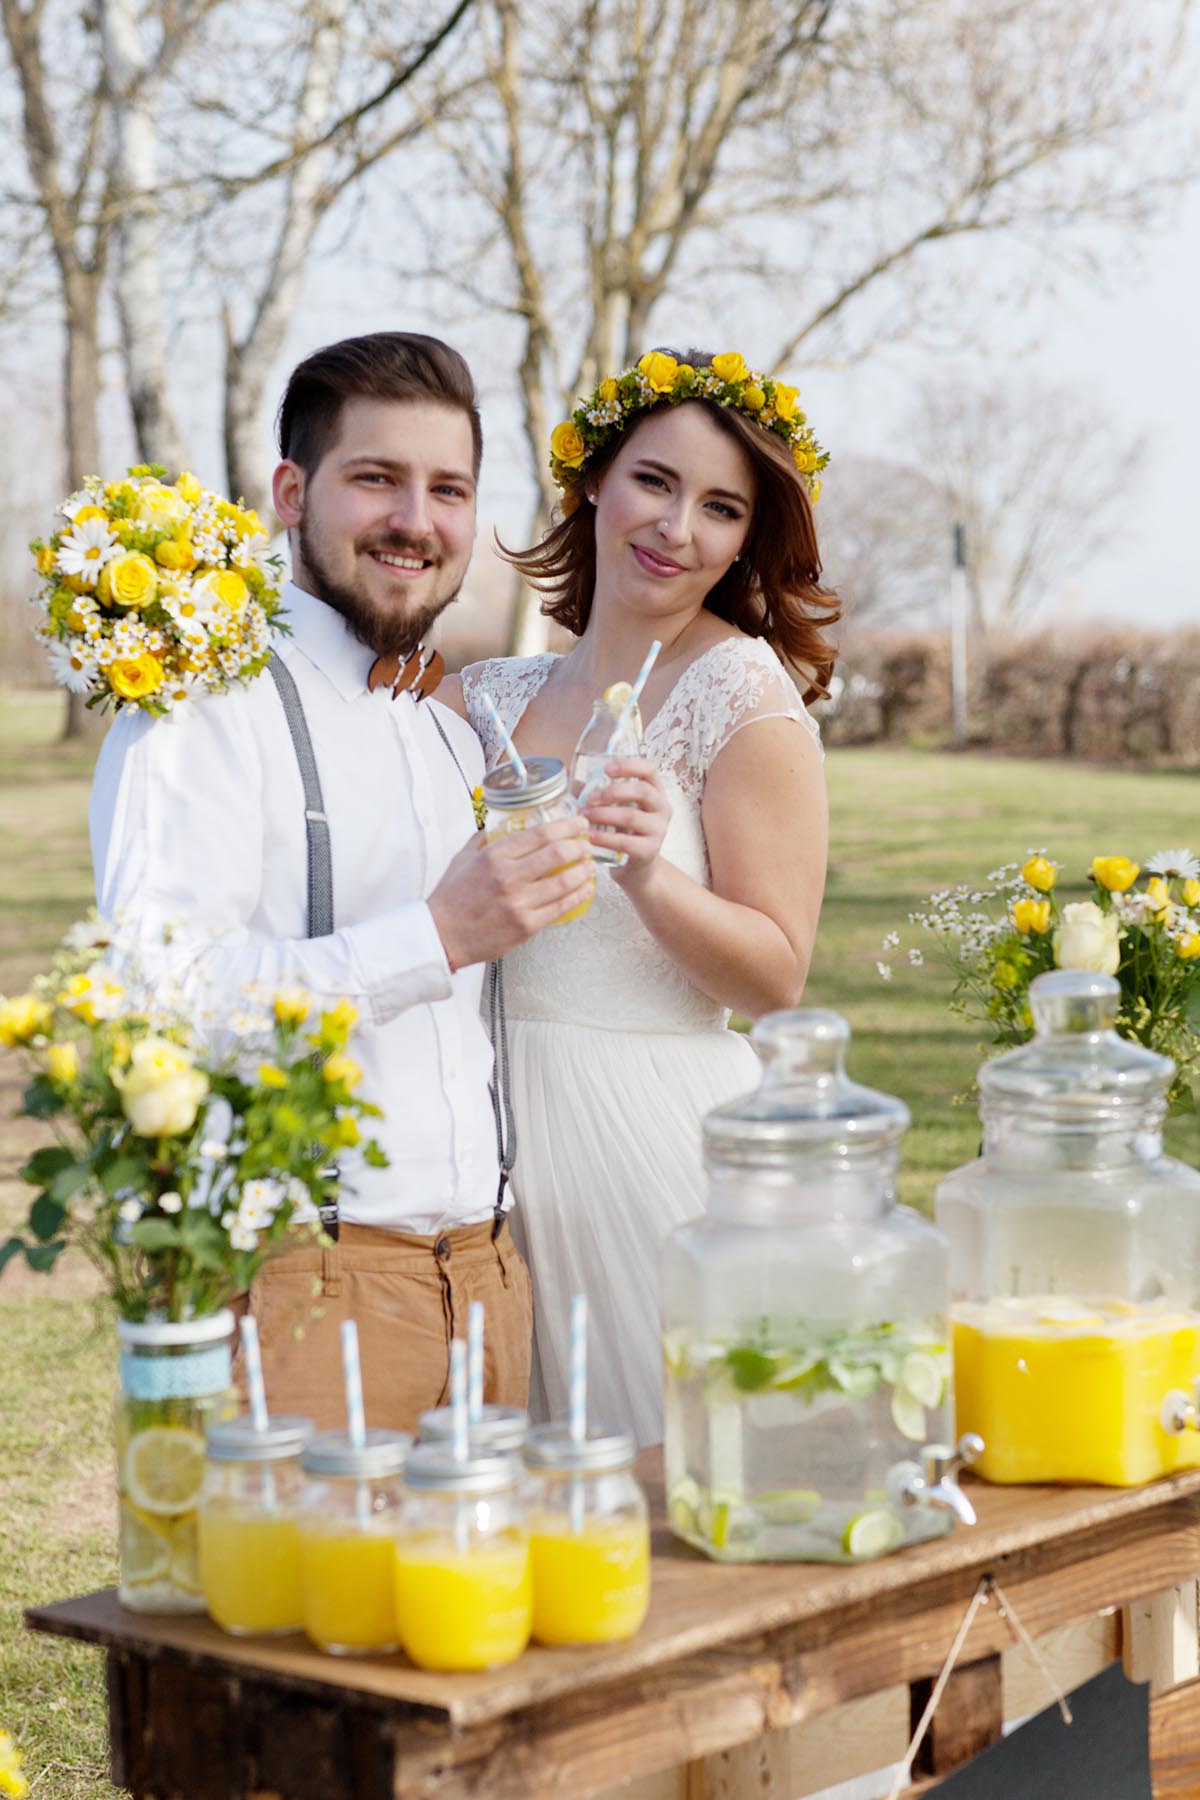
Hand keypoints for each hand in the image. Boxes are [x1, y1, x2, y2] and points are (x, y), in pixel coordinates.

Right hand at [428, 816, 594, 970]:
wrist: (441, 936)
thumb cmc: (450, 898)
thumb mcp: (462, 859)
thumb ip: (483, 839)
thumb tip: (498, 826)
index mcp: (494, 856)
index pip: (540, 834)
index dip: (566, 826)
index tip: (578, 823)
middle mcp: (508, 877)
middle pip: (558, 854)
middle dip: (580, 845)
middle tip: (587, 843)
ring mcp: (519, 903)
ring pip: (565, 881)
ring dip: (584, 870)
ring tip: (590, 865)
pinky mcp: (526, 926)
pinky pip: (561, 907)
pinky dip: (579, 895)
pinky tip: (585, 889)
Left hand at [582, 756, 670, 886]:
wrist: (638, 869)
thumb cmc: (625, 832)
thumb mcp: (618, 809)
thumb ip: (601, 794)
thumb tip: (574, 782)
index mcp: (656, 792)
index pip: (649, 769)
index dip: (629, 765)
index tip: (606, 769)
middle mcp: (662, 808)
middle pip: (642, 791)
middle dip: (612, 792)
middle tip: (590, 798)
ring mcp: (659, 830)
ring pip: (631, 816)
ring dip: (603, 814)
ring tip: (584, 817)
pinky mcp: (650, 851)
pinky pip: (625, 842)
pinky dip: (604, 838)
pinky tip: (589, 837)